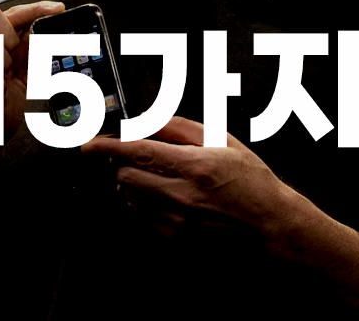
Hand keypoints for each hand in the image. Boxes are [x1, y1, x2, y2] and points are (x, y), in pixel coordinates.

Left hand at [81, 116, 292, 240]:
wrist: (269, 224)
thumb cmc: (251, 180)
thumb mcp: (221, 139)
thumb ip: (178, 127)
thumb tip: (144, 121)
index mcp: (196, 166)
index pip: (137, 151)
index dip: (106, 144)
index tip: (89, 142)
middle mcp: (182, 196)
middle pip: (125, 174)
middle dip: (119, 159)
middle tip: (129, 150)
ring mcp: (176, 221)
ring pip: (129, 194)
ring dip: (131, 178)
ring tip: (156, 172)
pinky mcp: (174, 238)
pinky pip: (139, 213)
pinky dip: (141, 198)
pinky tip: (163, 191)